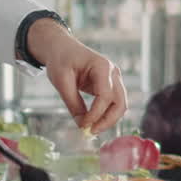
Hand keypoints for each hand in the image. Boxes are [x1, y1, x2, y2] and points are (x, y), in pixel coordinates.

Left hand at [28, 19, 127, 134]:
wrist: (61, 48)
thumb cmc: (60, 60)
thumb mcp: (61, 81)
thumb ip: (73, 104)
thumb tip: (81, 125)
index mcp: (102, 66)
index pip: (105, 95)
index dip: (96, 113)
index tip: (83, 125)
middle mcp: (113, 72)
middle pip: (120, 102)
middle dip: (107, 120)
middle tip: (91, 132)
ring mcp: (114, 79)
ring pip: (120, 105)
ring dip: (108, 120)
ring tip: (91, 130)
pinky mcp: (110, 85)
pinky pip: (113, 104)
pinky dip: (105, 115)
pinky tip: (93, 123)